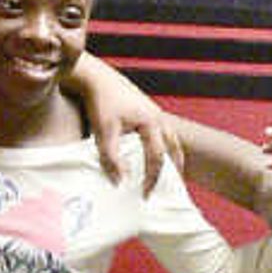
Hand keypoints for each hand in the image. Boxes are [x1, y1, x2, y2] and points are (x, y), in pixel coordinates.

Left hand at [76, 59, 174, 181]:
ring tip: (171, 174)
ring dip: (173, 158)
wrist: (97, 78)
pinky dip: (166, 147)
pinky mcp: (149, 111)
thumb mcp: (104, 132)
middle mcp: (159, 118)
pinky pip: (165, 133)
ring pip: (172, 140)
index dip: (152, 178)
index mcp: (151, 123)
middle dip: (173, 171)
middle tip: (170, 189)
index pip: (158, 158)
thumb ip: (111, 158)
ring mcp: (156, 113)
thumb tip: (120, 181)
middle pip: (174, 149)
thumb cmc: (101, 103)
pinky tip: (157, 154)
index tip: (145, 194)